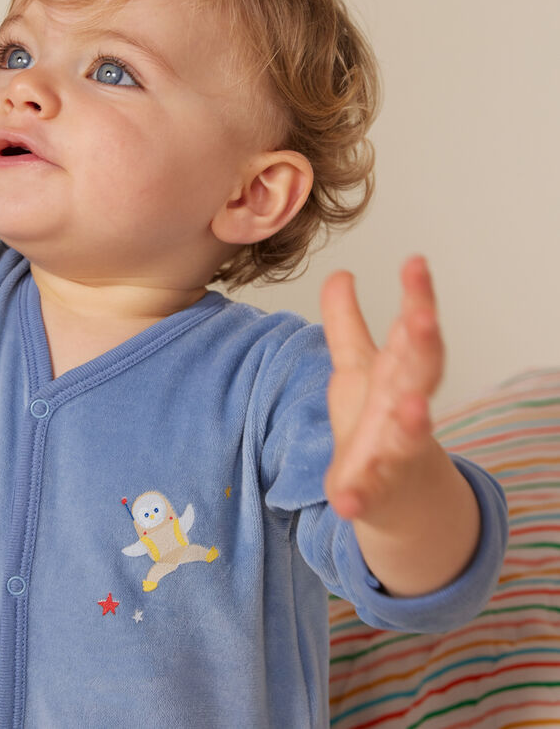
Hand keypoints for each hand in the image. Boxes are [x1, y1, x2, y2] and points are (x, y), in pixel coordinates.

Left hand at [320, 255, 444, 523]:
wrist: (395, 492)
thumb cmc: (376, 418)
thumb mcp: (356, 365)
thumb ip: (345, 321)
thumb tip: (341, 272)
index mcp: (399, 374)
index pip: (413, 329)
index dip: (417, 295)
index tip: (416, 260)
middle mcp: (405, 407)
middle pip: (422, 372)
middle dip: (423, 345)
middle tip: (422, 316)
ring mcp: (395, 451)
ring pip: (410, 434)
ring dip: (414, 421)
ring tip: (413, 406)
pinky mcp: (375, 491)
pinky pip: (370, 495)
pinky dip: (360, 498)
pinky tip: (347, 503)